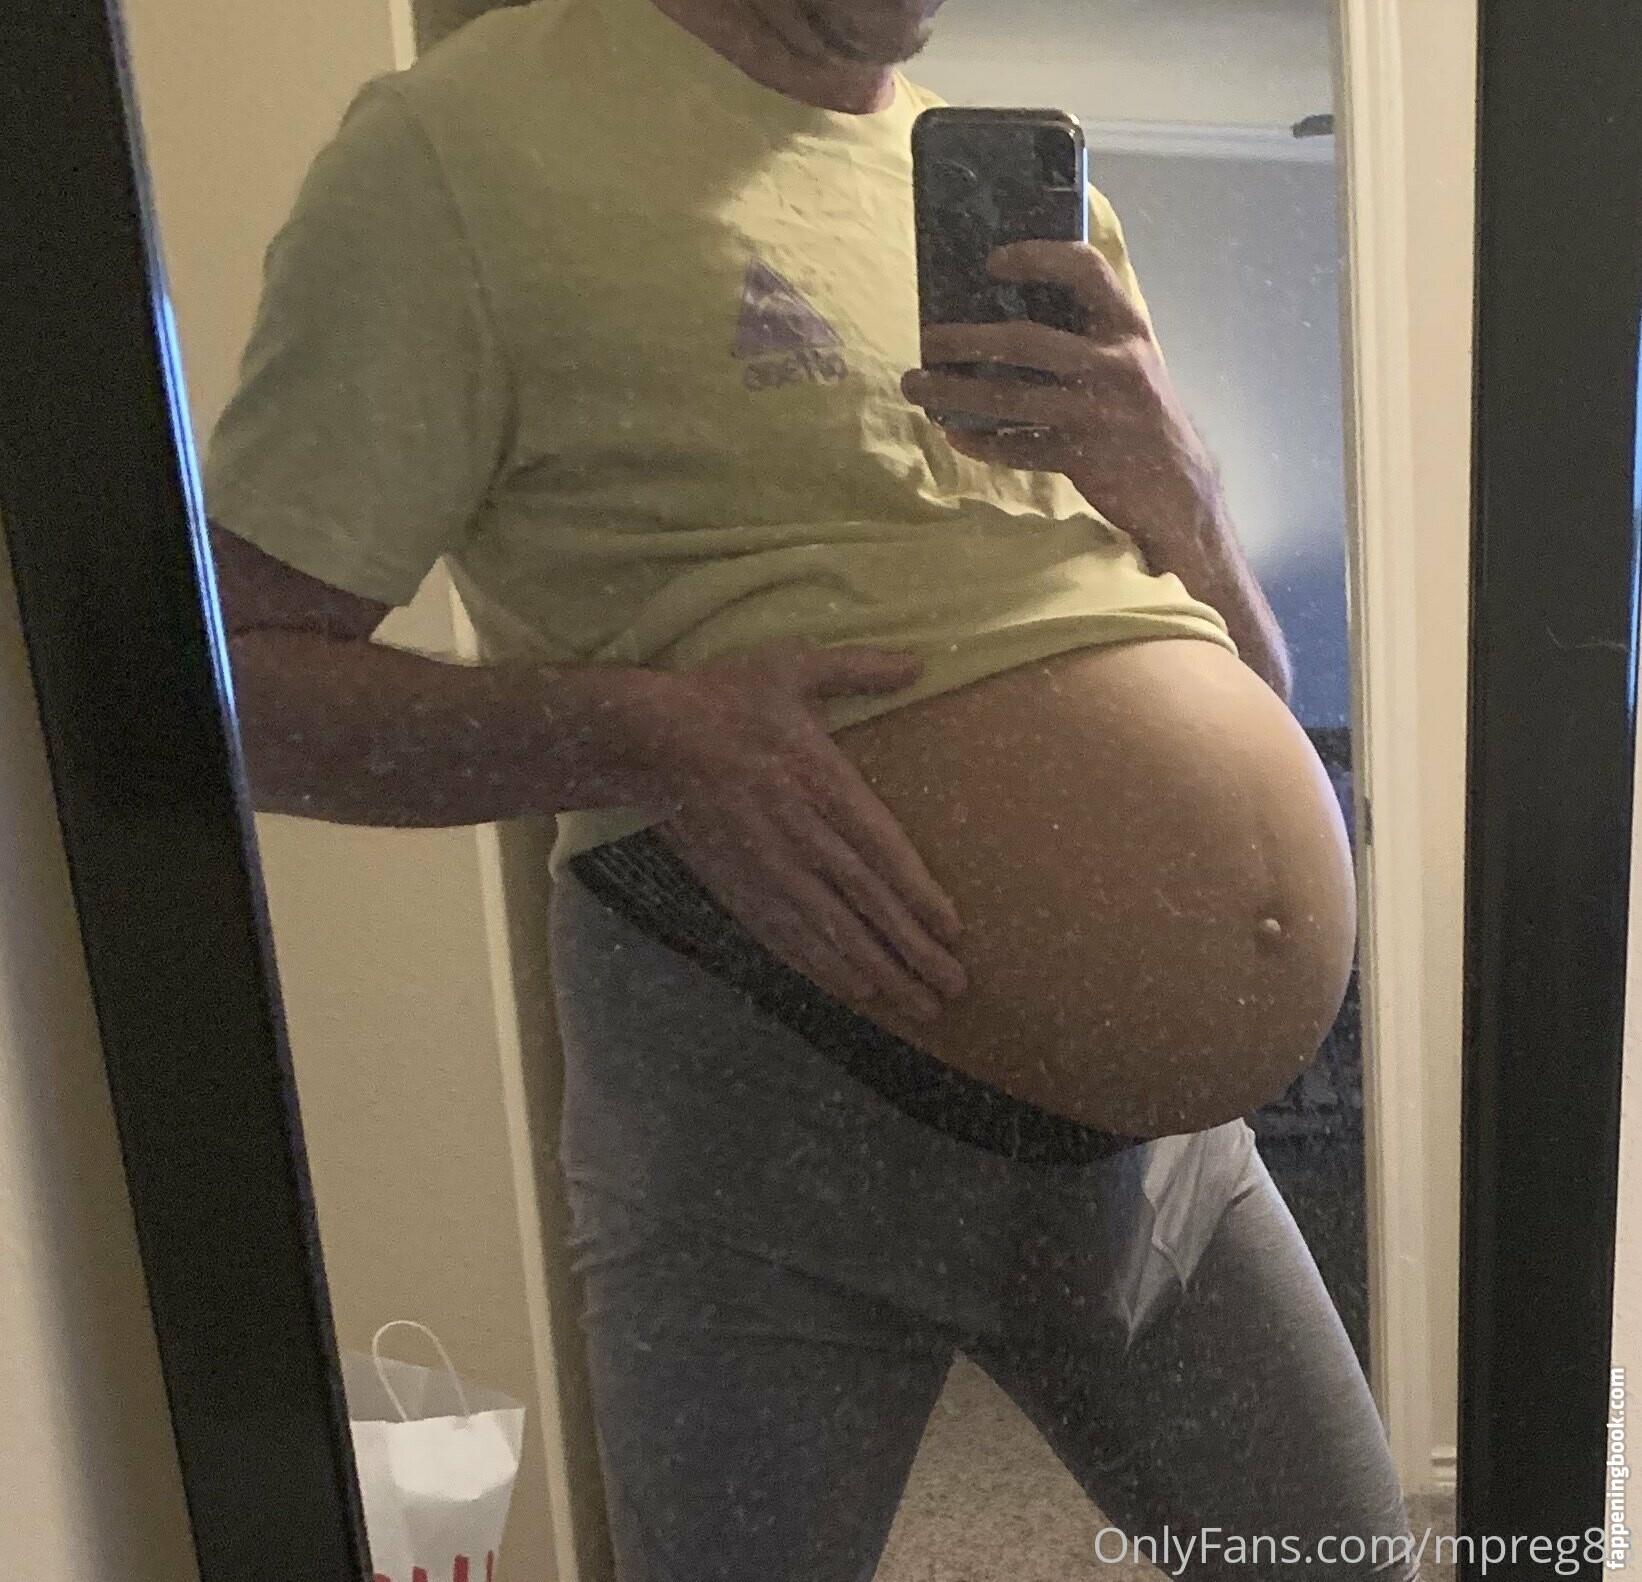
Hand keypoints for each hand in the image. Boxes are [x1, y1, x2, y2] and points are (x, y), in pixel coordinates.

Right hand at [632, 641, 967, 1021]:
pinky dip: (822, 968)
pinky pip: (787, 937)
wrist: (649, 740)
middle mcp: (800, 836)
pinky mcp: (740, 888)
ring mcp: (768, 869)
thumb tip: (920, 663)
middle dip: (912, 952)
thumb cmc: (724, 698)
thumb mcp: (793, 667)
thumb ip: (859, 669)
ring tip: (916, 1007)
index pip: (883, 852)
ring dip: (877, 973)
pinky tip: (853, 991)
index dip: (919, 897)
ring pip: (830, 933)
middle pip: (865, 906)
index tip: (954, 932)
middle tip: (952, 991)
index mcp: (821, 783)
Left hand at [901, 240, 1215, 545]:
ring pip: (1009, 398)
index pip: (1087, 271)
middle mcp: (1115, 366)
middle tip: (926, 339)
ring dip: (953, 391)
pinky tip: (955, 432)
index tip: (992, 261)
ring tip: (915, 384)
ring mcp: (1096, 414)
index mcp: (1129, 330)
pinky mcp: (1080, 458)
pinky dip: (981, 441)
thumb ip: (1087, 336)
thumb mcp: (1130, 363)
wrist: (1181, 493)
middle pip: (1026, 342)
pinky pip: (1017, 447)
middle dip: (966, 339)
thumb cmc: (1143, 417)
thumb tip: (1006, 314)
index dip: (1039, 257)